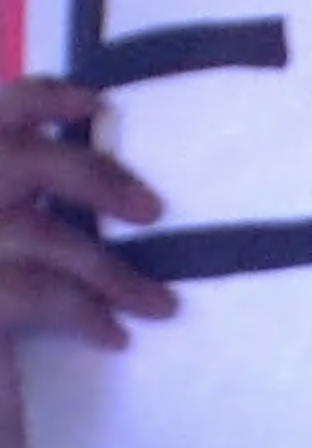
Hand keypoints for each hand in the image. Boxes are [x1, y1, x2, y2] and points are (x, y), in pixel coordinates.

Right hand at [0, 77, 176, 447]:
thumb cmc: (0, 352)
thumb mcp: (9, 249)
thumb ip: (23, 208)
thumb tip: (93, 171)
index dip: (39, 95)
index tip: (100, 100)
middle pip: (12, 158)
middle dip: (90, 175)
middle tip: (153, 211)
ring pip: (31, 232)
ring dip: (106, 266)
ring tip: (159, 303)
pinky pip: (25, 294)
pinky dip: (80, 311)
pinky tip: (113, 336)